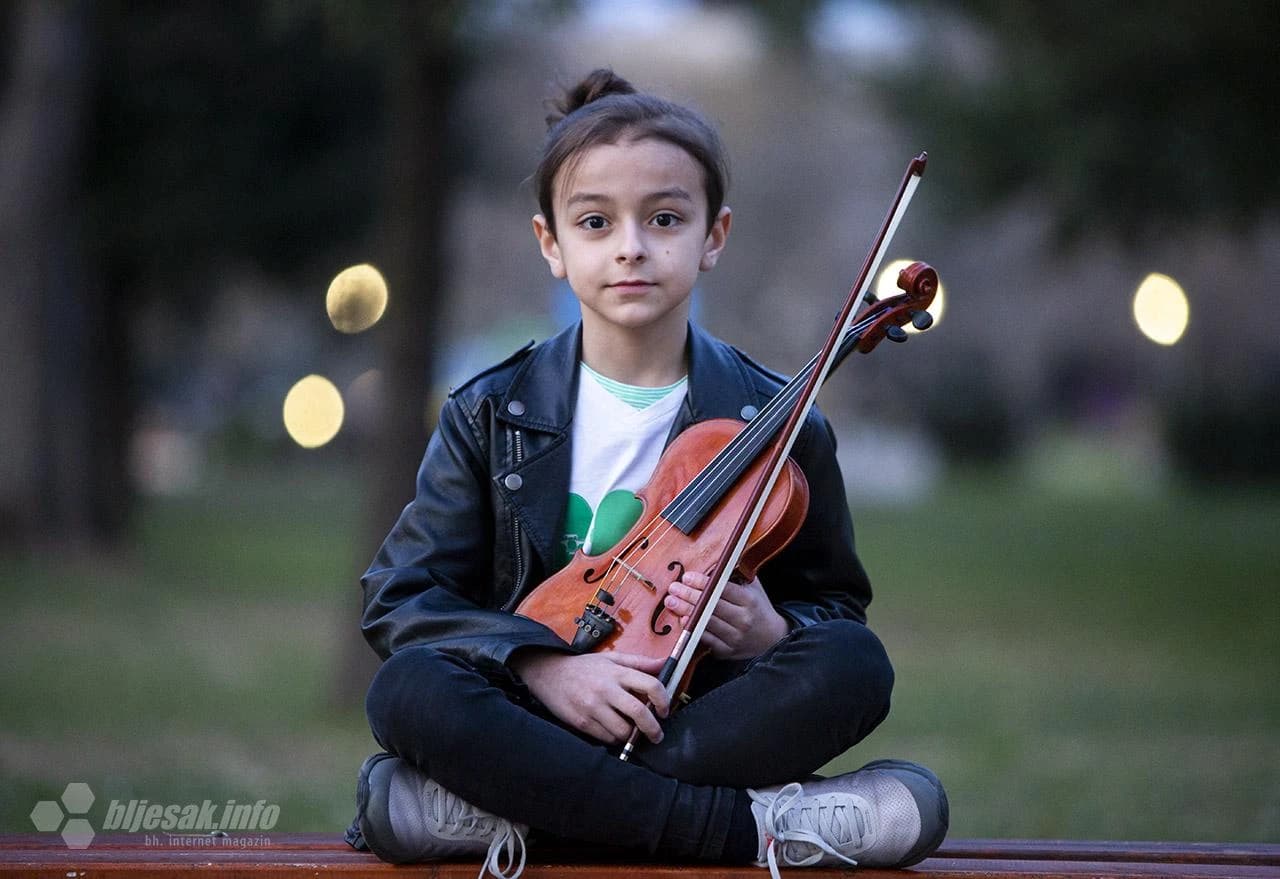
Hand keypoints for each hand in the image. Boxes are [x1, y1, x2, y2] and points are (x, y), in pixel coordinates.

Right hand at [510, 650, 670, 745]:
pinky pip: (606, 738)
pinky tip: (614, 732)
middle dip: (653, 728)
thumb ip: (641, 662)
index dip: (663, 700)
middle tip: (657, 735)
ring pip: (622, 731)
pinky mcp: (581, 722)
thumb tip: (665, 663)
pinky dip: (615, 739)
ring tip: (633, 733)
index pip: (650, 685)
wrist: (549, 674)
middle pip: (639, 712)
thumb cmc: (584, 667)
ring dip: (632, 736)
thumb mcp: (612, 659)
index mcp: (617, 672)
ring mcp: (592, 707)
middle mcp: (606, 689)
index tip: (664, 710)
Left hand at [662, 571, 788, 660]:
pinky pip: (706, 639)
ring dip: (685, 611)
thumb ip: (736, 574)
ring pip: (706, 622)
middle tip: (673, 588)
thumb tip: (713, 560)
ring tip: (671, 602)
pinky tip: (683, 620)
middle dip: (688, 596)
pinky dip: (693, 629)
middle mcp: (743, 619)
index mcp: (749, 600)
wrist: (772, 638)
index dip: (702, 583)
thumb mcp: (753, 587)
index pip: (722, 589)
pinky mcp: (727, 651)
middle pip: (711, 606)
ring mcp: (735, 637)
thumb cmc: (757, 607)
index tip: (687, 577)